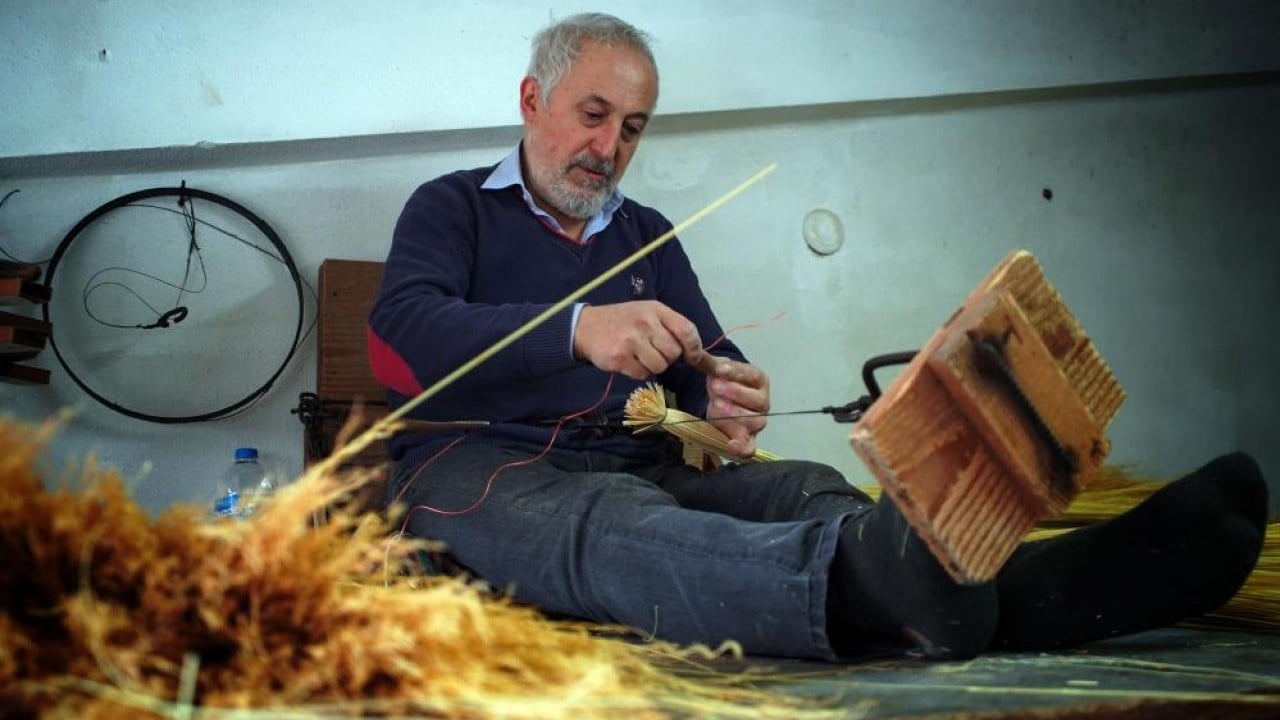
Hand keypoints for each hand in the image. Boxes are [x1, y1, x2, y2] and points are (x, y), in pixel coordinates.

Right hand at [573, 301, 703, 379]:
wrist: (586, 327)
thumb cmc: (623, 321)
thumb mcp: (647, 314)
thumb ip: (671, 328)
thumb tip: (699, 355)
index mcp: (656, 310)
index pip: (687, 330)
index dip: (694, 348)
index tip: (692, 358)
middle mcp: (645, 322)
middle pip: (674, 353)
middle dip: (668, 357)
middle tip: (653, 351)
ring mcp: (631, 340)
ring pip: (660, 366)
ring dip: (652, 366)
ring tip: (639, 355)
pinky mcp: (619, 358)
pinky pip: (642, 374)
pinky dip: (638, 372)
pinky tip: (628, 360)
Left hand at [688, 352, 769, 458]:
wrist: (723, 399)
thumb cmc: (725, 382)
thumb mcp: (717, 370)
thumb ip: (708, 362)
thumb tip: (694, 353)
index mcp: (759, 380)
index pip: (752, 375)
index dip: (737, 373)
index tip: (719, 370)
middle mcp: (763, 402)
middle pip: (756, 400)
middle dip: (734, 393)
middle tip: (715, 388)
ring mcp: (757, 422)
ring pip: (752, 421)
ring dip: (733, 414)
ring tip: (716, 406)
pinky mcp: (748, 439)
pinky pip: (750, 448)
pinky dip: (742, 448)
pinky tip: (731, 446)